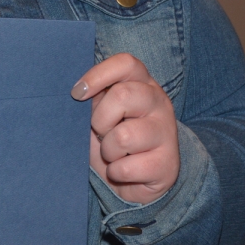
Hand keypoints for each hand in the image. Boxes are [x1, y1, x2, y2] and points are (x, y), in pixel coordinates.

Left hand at [72, 53, 178, 204]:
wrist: (133, 181)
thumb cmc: (111, 140)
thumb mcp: (100, 114)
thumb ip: (93, 98)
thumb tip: (76, 91)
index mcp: (142, 84)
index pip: (126, 63)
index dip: (98, 75)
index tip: (77, 94)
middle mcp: (159, 102)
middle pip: (122, 95)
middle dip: (100, 120)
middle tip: (102, 133)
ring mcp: (167, 132)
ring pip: (124, 136)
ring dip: (108, 151)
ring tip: (115, 154)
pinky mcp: (168, 163)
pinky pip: (127, 167)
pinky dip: (116, 173)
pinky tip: (124, 170)